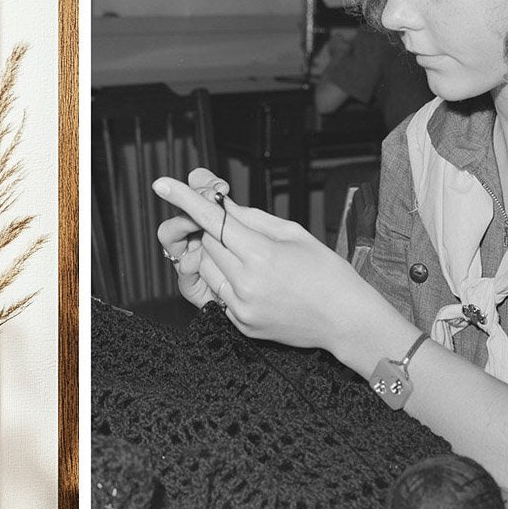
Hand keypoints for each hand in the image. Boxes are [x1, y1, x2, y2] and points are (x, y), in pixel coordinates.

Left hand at [154, 167, 371, 350]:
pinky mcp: (241, 323)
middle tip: (246, 236)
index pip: (213, 220)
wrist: (345, 318)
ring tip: (257, 265)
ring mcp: (242, 306)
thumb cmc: (327, 273)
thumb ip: (253, 218)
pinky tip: (261, 286)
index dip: (186, 199)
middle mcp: (247, 282)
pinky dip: (230, 283)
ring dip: (222, 258)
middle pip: (209, 243)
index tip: (162, 185)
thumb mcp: (295, 234)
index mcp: (262, 254)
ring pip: (209, 268)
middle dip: (220, 234)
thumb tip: (223, 204)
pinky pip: (219, 293)